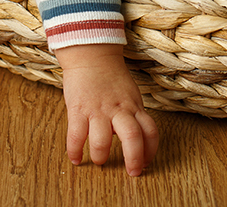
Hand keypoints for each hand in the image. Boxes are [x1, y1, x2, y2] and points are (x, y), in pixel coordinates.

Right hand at [56, 44, 159, 176]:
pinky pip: (76, 135)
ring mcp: (98, 109)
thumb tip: (134, 138)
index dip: (151, 150)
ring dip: (101, 155)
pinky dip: (75, 151)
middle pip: (132, 137)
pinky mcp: (78, 109)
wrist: (90, 53)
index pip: (150, 131)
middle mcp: (118, 109)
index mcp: (133, 106)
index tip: (146, 162)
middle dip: (133, 159)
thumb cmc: (110, 76)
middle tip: (132, 173)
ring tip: (99, 161)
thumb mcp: (129, 93)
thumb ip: (132, 114)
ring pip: (102, 140)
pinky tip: (76, 159)